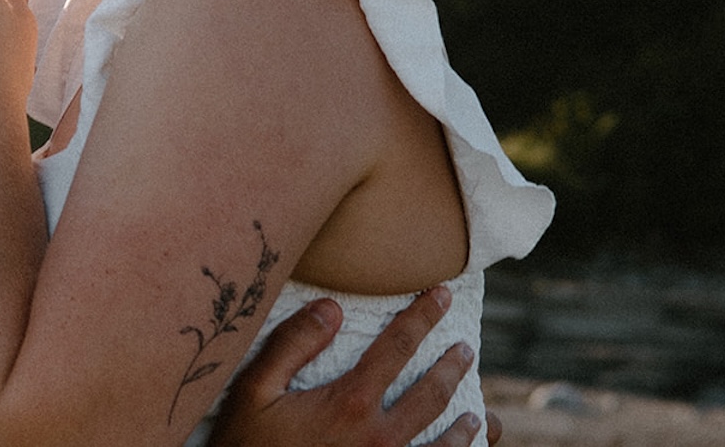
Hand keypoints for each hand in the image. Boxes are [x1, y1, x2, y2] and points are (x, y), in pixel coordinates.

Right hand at [207, 288, 492, 446]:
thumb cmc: (247, 445)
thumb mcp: (254, 389)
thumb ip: (292, 344)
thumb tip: (333, 306)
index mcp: (351, 402)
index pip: (398, 346)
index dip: (423, 315)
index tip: (442, 294)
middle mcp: (379, 437)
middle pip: (430, 393)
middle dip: (452, 366)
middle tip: (465, 349)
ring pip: (443, 446)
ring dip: (463, 425)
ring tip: (476, 412)